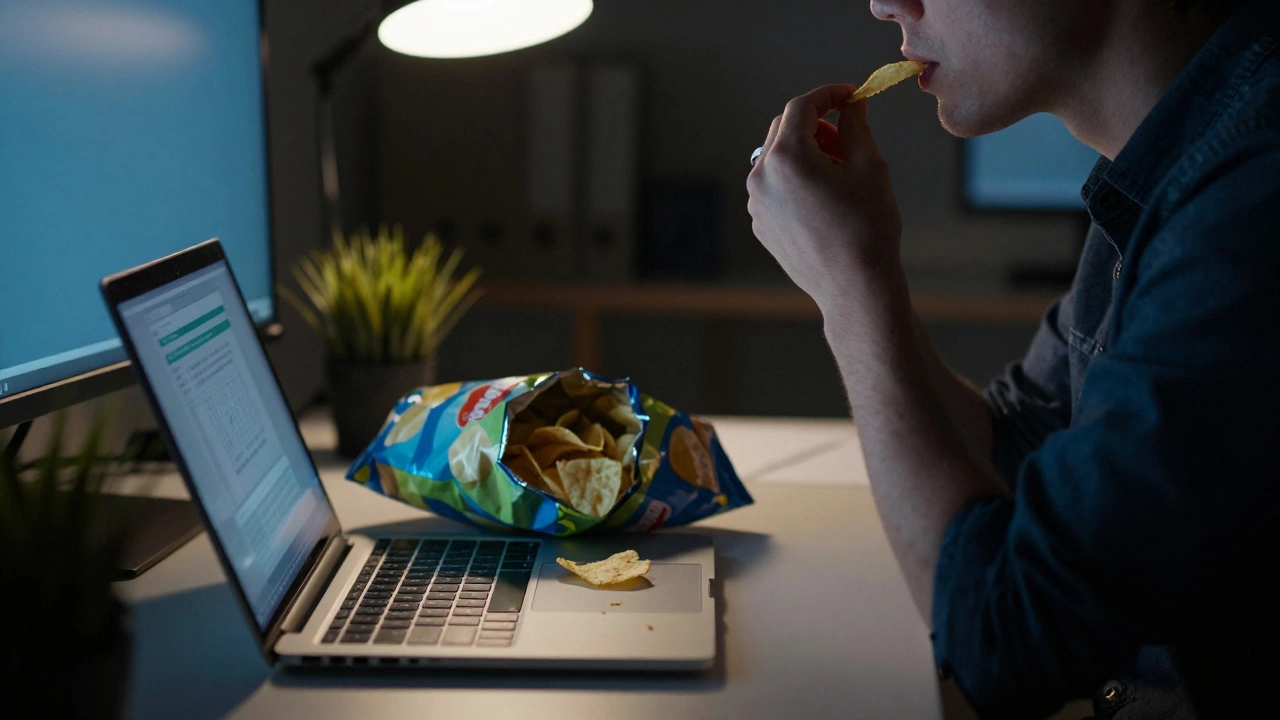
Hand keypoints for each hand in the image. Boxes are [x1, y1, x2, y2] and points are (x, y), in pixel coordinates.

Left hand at [746, 84, 902, 310]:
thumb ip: (855, 126)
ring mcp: (757, 203)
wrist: (854, 288)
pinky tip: (826, 199)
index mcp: (786, 157)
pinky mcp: (761, 224)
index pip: (801, 107)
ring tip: (840, 173)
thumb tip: (851, 105)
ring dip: (806, 153)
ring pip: (778, 159)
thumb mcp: (870, 167)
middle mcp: (761, 177)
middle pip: (784, 129)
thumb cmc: (867, 228)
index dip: (828, 95)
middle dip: (816, 125)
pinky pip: (775, 187)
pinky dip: (797, 180)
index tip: (851, 96)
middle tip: (848, 137)